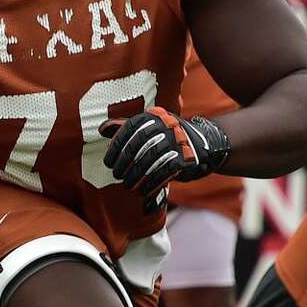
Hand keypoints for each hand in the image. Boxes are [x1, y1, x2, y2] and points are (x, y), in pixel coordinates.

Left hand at [99, 106, 230, 200]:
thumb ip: (125, 127)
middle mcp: (166, 124)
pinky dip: (151, 183)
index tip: (108, 162)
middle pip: (138, 145)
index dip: (116, 147)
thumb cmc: (167, 138)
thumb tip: (102, 129)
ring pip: (150, 160)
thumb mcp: (149, 128)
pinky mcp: (186, 157)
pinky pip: (164, 172)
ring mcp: (177, 140)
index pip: (129, 129)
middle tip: (116, 174)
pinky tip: (143, 191)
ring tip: (127, 185)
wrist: (205, 145)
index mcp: (154, 116)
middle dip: (124, 163)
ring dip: (135, 176)